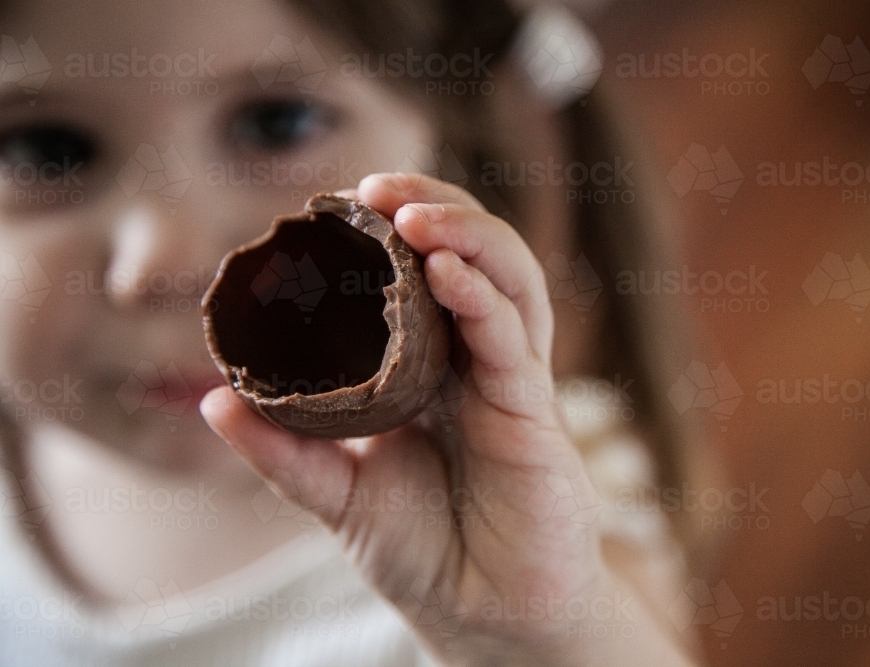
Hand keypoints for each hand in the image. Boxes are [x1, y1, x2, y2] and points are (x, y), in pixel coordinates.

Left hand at [201, 173, 686, 665]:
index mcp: (437, 368)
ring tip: (414, 215)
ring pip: (510, 283)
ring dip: (469, 237)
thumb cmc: (426, 550)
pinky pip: (514, 344)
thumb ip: (285, 451)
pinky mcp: (536, 418)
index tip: (339, 203)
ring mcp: (513, 383)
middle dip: (437, 208)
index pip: (426, 273)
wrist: (484, 617)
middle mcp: (480, 362)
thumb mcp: (339, 494)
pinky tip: (447, 274)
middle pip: (477, 258)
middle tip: (377, 188)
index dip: (393, 229)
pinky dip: (483, 301)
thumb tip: (213, 400)